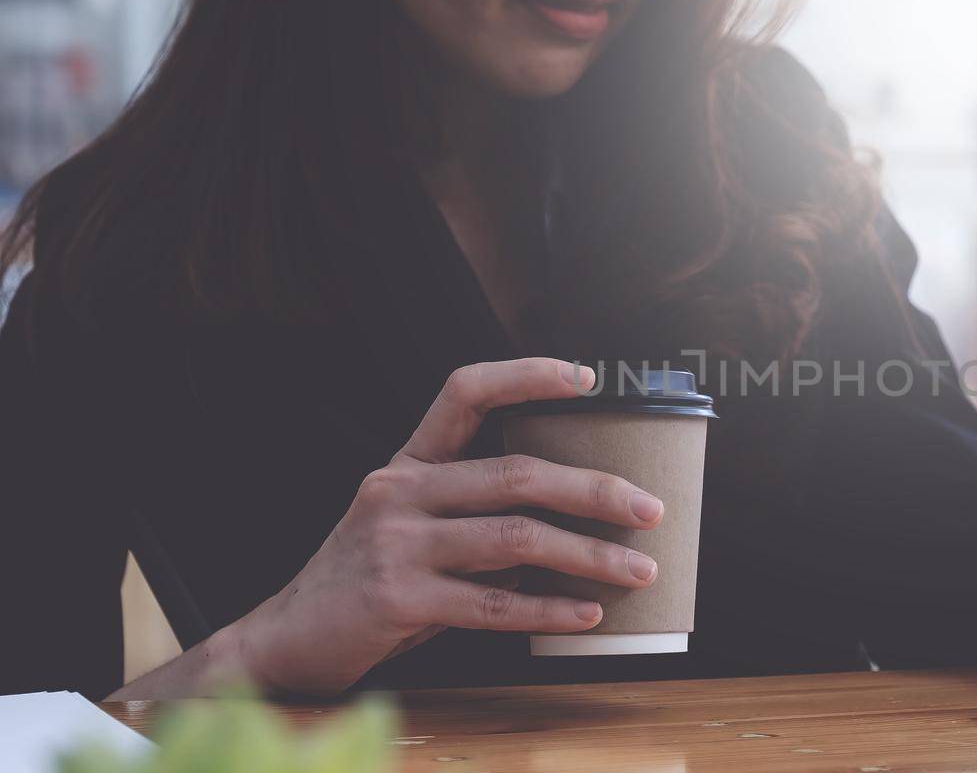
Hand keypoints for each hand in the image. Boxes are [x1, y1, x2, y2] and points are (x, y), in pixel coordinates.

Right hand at [227, 358, 663, 695]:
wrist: (288, 640)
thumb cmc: (373, 581)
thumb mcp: (414, 529)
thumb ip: (477, 515)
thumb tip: (576, 520)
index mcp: (408, 464)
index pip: (464, 391)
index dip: (526, 375)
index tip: (587, 377)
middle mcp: (399, 491)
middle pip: (516, 474)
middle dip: (594, 491)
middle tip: (649, 509)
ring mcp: (394, 544)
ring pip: (515, 539)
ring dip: (588, 555)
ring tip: (640, 569)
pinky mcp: (396, 599)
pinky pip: (492, 605)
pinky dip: (549, 611)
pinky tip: (589, 614)